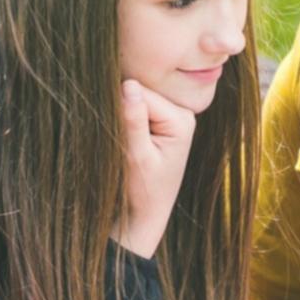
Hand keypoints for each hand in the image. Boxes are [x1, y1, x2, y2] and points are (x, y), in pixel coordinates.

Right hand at [114, 79, 195, 257]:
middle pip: (139, 94)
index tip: (118, 137)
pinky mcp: (160, 123)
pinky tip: (126, 143)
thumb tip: (129, 84)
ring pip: (134, 100)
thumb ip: (133, 121)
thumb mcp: (136, 157)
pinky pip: (135, 110)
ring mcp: (171, 117)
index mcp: (181, 120)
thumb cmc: (141, 191)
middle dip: (122, 112)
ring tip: (124, 145)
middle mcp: (181, 113)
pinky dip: (124, 123)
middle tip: (121, 143)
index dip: (119, 109)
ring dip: (122, 118)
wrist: (145, 215)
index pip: (140, 94)